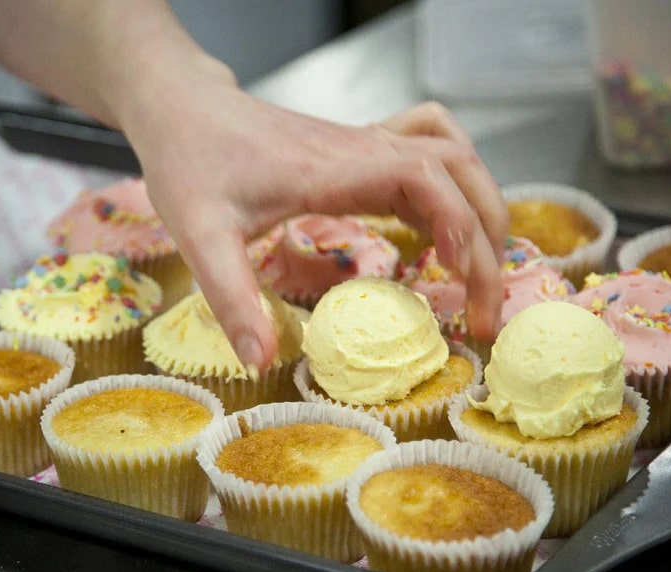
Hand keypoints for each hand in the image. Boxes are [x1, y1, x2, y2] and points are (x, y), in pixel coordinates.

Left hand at [126, 84, 506, 370]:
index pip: (426, 178)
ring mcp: (364, 146)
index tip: (464, 283)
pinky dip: (453, 191)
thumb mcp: (201, 236)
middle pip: (459, 170)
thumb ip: (231, 298)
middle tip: (483, 310)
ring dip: (482, 210)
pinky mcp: (358, 153)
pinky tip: (444, 232)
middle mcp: (362, 150)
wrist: (182, 110)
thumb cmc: (190, 163)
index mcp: (334, 168)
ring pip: (454, 158)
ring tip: (481, 276)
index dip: (460, 225)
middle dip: (488, 237)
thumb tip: (261, 361)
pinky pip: (429, 155)